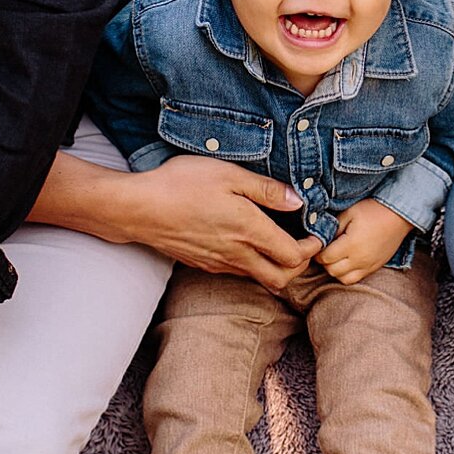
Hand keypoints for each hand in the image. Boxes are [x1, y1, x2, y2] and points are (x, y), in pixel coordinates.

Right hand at [133, 156, 322, 290]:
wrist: (139, 209)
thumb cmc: (181, 185)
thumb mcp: (228, 174)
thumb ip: (266, 190)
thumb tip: (297, 200)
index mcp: (249, 230)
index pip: (293, 256)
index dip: (311, 249)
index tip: (314, 233)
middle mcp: (238, 254)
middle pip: (281, 279)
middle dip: (298, 267)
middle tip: (302, 246)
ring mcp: (220, 263)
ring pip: (259, 279)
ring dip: (276, 267)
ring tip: (278, 245)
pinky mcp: (205, 265)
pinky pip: (238, 273)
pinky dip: (253, 265)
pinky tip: (248, 245)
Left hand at [317, 198, 415, 285]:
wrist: (398, 216)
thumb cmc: (373, 211)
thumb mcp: (349, 213)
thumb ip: (332, 227)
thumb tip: (320, 239)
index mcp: (351, 244)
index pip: (326, 257)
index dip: (318, 252)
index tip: (319, 244)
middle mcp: (359, 259)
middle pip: (332, 270)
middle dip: (325, 262)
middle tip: (326, 250)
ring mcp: (368, 266)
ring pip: (342, 278)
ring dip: (335, 270)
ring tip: (336, 257)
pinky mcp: (374, 268)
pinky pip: (355, 279)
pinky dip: (347, 274)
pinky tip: (347, 262)